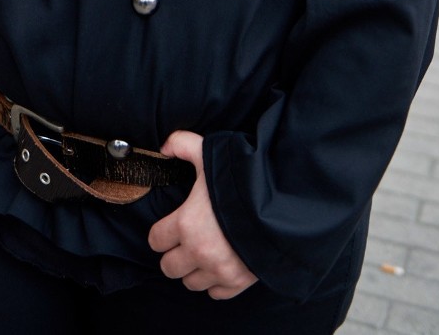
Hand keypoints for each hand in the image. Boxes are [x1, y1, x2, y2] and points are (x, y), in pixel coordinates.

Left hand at [148, 130, 257, 300]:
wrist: (282, 203)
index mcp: (186, 224)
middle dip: (173, 255)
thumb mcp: (208, 153)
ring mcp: (219, 270)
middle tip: (183, 243)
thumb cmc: (241, 178)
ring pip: (191, 283)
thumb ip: (182, 144)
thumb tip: (164, 146)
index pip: (156, 240)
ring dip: (193, 270)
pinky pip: (216, 293)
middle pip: (169, 268)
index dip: (160, 233)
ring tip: (202, 254)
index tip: (168, 227)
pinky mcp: (238, 282)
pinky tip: (219, 265)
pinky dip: (215, 282)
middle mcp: (199, 252)